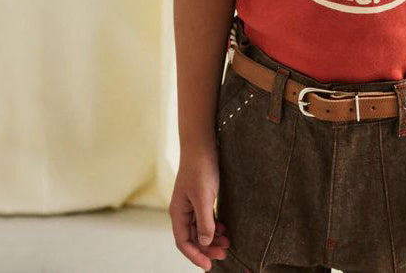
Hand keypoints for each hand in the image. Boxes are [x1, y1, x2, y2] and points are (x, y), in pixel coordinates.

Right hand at [168, 145, 230, 269]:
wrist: (202, 145)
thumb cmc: (200, 169)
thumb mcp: (203, 197)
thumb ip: (204, 221)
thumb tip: (205, 242)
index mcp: (178, 213)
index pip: (183, 242)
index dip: (195, 255)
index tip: (209, 266)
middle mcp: (183, 211)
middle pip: (193, 237)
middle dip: (207, 248)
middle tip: (225, 253)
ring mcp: (191, 204)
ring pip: (200, 229)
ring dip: (212, 238)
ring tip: (228, 242)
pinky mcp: (201, 197)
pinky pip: (206, 218)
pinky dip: (215, 226)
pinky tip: (225, 229)